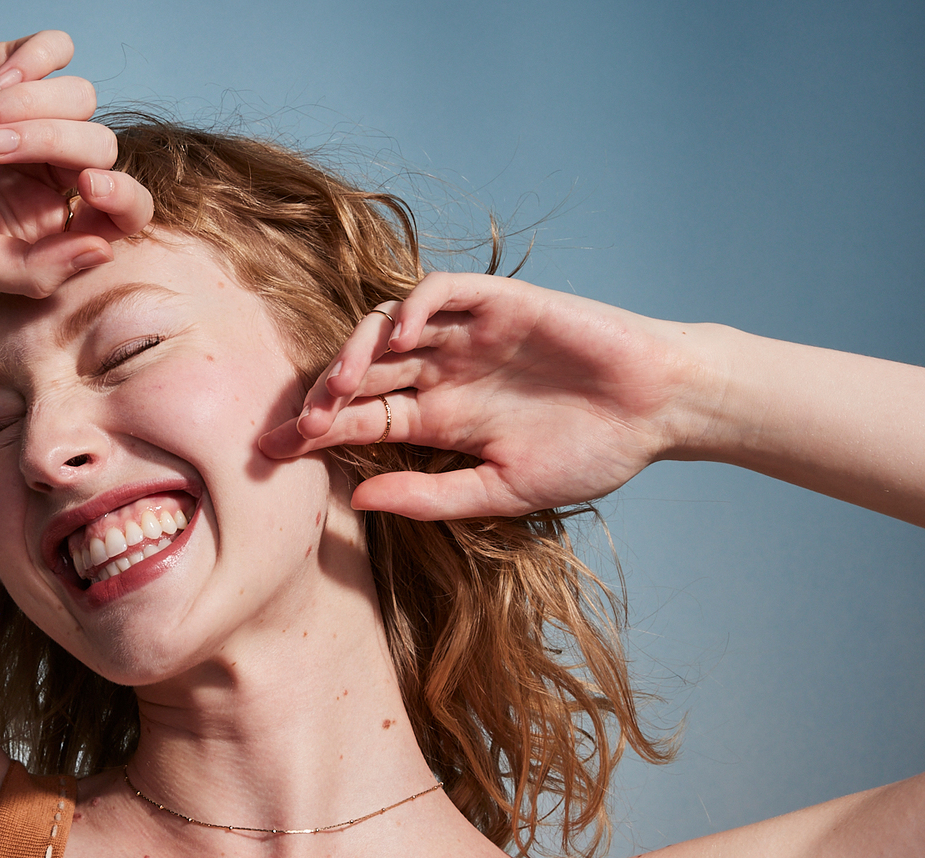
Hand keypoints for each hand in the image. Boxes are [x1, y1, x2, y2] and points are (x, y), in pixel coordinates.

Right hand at [0, 31, 152, 295]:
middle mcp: (47, 170)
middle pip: (102, 147)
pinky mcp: (4, 67)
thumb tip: (104, 251)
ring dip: (30, 106)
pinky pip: (56, 50)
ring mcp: (30, 116)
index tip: (89, 189)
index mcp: (47, 223)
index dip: (124, 199)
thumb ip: (32, 270)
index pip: (122, 211)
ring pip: (82, 97)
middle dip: (53, 143)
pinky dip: (34, 62)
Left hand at [259, 273, 709, 519]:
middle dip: (320, 397)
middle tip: (293, 425)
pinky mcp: (499, 302)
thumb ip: (429, 495)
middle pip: (360, 375)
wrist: (657, 412)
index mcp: (436, 419)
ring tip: (337, 385)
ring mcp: (465, 336)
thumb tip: (357, 498)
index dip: (313, 433)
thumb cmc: (587, 455)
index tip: (267, 458)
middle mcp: (440, 373)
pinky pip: (441, 291)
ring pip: (387, 328)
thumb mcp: (500, 491)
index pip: (357, 420)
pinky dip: (413, 306)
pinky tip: (397, 337)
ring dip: (355, 352)